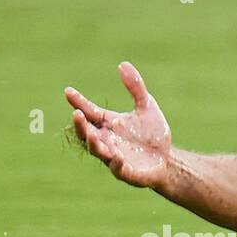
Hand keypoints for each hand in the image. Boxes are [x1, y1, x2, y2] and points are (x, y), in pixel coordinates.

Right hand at [65, 62, 171, 189]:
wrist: (168, 161)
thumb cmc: (153, 135)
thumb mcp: (147, 108)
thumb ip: (136, 88)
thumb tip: (123, 64)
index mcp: (107, 123)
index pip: (89, 111)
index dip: (78, 101)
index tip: (68, 91)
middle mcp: (106, 140)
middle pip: (86, 132)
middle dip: (80, 125)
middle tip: (77, 114)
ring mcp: (114, 157)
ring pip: (98, 151)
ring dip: (94, 143)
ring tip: (93, 135)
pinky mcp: (126, 172)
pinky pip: (118, 169)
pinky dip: (116, 164)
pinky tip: (118, 157)